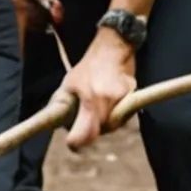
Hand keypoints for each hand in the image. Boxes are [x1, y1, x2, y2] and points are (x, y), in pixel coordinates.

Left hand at [61, 32, 140, 150]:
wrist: (113, 47)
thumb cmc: (88, 66)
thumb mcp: (69, 84)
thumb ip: (62, 104)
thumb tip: (57, 123)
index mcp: (92, 100)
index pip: (86, 134)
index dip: (77, 142)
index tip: (72, 143)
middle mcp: (110, 103)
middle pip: (100, 132)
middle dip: (90, 130)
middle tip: (82, 121)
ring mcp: (124, 101)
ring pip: (112, 125)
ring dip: (102, 123)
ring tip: (95, 107)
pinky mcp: (133, 98)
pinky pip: (123, 116)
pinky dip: (114, 114)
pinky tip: (107, 103)